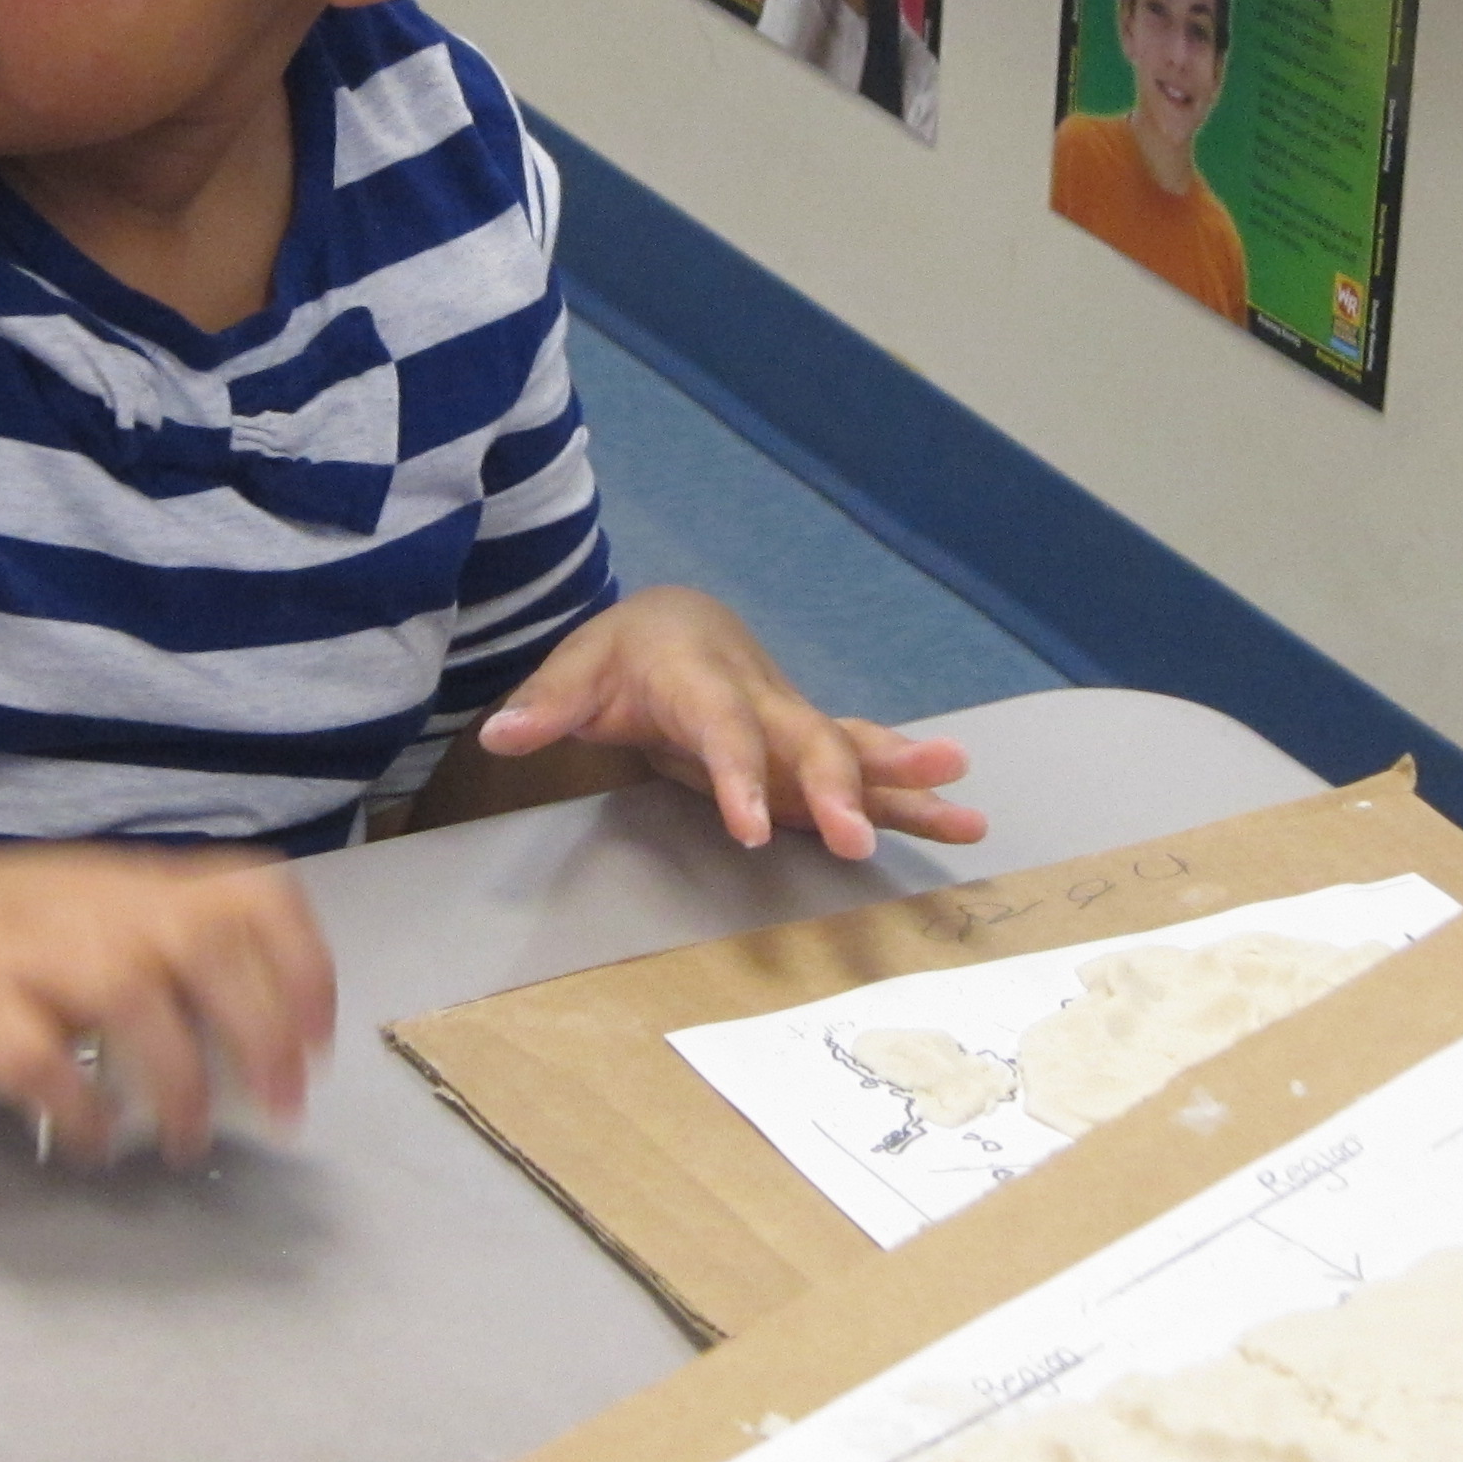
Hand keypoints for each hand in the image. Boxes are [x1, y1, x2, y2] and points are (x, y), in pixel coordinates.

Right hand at [0, 838, 335, 1161]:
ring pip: (129, 997)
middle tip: (279, 1112)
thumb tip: (258, 1037)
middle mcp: (83, 907)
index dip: (301, 964)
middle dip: (260, 1034)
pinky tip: (89, 1144)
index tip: (317, 1042)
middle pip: (202, 945)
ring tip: (186, 1143)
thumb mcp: (80, 911)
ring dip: (176, 1082)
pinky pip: (36, 1063)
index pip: (248, 893)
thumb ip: (159, 952)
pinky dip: (78, 1113)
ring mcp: (18, 955)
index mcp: (126, 884)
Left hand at [476, 586, 987, 858]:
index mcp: (699, 680)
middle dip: (836, 789)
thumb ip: (545, 705)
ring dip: (904, 779)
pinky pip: (865, 767)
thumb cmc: (624, 652)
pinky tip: (962, 817)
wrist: (676, 621)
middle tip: (858, 840)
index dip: (739, 776)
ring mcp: (790, 724)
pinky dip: (913, 791)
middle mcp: (759, 699)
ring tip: (964, 811)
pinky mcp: (805, 749)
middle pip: (805, 741)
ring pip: (853, 749)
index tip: (753, 830)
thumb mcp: (576, 670)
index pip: (722, 730)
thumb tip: (499, 734)